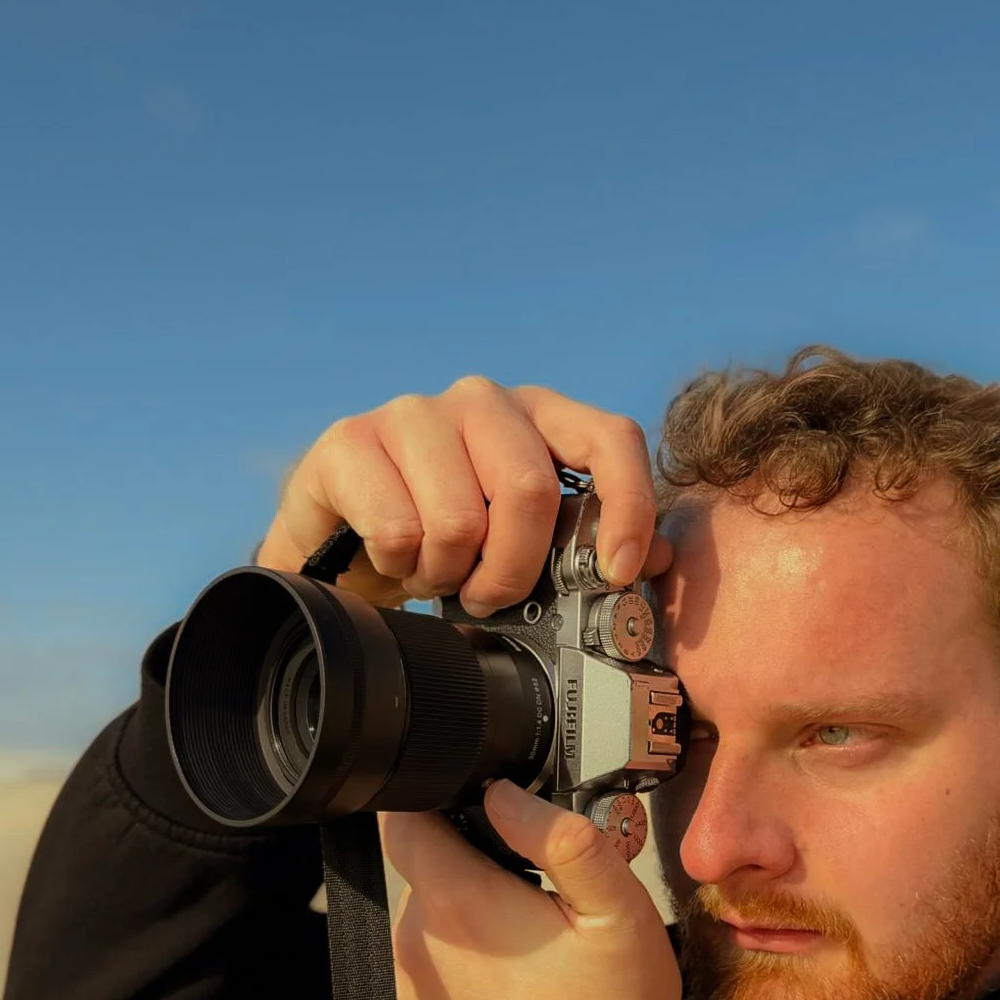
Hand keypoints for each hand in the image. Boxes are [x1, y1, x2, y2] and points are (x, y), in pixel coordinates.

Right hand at [256, 378, 673, 613]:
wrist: (342, 548)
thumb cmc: (447, 545)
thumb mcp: (525, 548)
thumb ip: (589, 547)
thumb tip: (657, 559)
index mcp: (539, 418)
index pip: (609, 438)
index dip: (627, 505)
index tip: (619, 572)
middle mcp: (481, 400)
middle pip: (529, 489)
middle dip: (514, 570)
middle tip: (490, 598)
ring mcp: (412, 412)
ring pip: (460, 519)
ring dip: (448, 573)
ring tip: (435, 573)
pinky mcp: (349, 439)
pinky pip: (398, 528)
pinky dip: (400, 566)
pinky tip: (393, 558)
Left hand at [383, 783, 704, 999]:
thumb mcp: (619, 910)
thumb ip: (561, 838)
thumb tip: (502, 792)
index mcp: (458, 905)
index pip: (404, 820)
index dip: (441, 804)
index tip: (487, 817)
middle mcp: (412, 948)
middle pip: (421, 873)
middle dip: (469, 872)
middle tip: (534, 904)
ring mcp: (402, 997)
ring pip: (420, 925)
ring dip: (460, 925)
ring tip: (524, 956)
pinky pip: (418, 976)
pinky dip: (452, 973)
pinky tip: (504, 996)